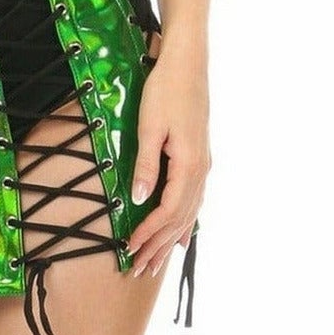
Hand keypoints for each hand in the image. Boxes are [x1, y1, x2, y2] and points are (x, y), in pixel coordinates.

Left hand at [125, 35, 209, 278]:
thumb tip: (138, 200)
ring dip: (171, 239)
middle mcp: (201, 170)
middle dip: (158, 247)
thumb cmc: (165, 91)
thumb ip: (145, 166)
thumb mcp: (149, 127)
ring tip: (156, 262)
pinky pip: (194, 200)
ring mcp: (203, 165)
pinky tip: (180, 234)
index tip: (129, 249)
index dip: (147, 234)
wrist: (188, 63)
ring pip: (189, 213)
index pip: (167, 212)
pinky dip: (185, 221)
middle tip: (140, 271)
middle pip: (180, 219)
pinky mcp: (200, 158)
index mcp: (189, 165)